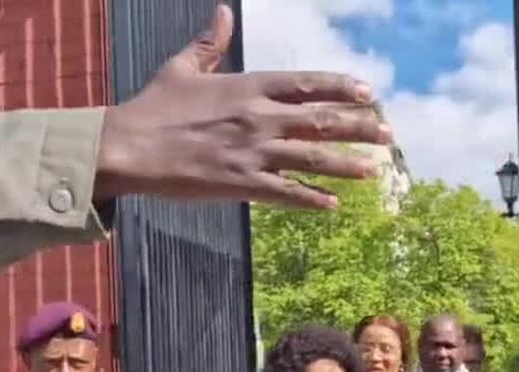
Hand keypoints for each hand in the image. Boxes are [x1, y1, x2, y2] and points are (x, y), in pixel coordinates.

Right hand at [95, 4, 389, 208]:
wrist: (130, 146)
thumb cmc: (153, 108)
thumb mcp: (183, 68)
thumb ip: (209, 43)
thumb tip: (222, 11)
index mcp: (248, 87)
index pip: (307, 85)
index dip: (342, 88)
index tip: (369, 93)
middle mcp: (259, 117)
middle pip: (321, 120)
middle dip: (359, 127)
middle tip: (388, 134)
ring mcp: (253, 151)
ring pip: (312, 157)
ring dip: (346, 164)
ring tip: (374, 169)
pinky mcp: (241, 183)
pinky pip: (286, 192)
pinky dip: (311, 199)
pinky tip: (332, 205)